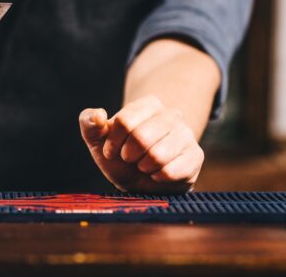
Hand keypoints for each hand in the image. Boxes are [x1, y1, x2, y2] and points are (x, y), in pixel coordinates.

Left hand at [79, 96, 202, 193]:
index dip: (113, 142)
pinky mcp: (196, 156)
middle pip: (141, 137)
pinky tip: (158, 173)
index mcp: (148, 104)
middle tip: (130, 159)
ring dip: (144, 167)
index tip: (112, 150)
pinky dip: (158, 177)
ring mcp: (186, 134)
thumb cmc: (120, 156)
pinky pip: (172, 171)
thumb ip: (89, 123)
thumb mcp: (98, 140)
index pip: (124, 121)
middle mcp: (172, 114)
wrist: (143, 181)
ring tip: (145, 165)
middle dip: (129, 155)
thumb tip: (98, 114)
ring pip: (157, 155)